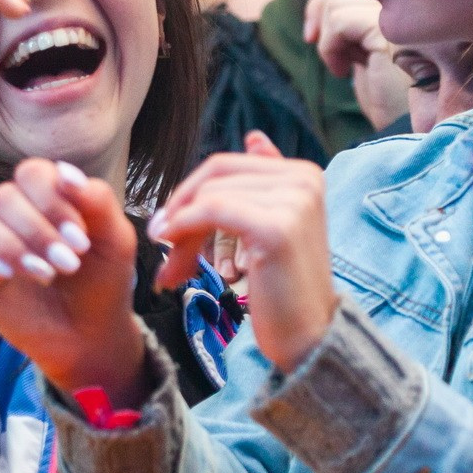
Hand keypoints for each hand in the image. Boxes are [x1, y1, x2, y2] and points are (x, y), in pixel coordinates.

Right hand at [0, 159, 148, 402]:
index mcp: (45, 194)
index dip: (53, 202)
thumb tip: (65, 172)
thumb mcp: (115, 239)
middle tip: (69, 265)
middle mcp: (12, 212)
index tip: (81, 240)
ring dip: (10, 246)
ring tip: (44, 274)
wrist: (91, 335)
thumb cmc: (103, 281)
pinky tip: (6, 274)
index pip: (32, 173)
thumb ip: (97, 201)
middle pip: (4, 196)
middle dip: (38, 231)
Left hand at [151, 132, 336, 372]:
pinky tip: (176, 259)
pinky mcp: (277, 226)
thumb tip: (254, 135)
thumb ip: (262, 182)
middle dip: (181, 210)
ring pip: (209, 195)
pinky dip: (185, 230)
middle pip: (214, 177)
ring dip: (181, 232)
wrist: (309, 336)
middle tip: (163, 247)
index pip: (225, 166)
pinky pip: (212, 210)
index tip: (169, 227)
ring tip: (176, 269)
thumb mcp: (273, 225)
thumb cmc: (284, 287)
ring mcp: (294, 200)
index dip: (189, 194)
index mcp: (303, 173)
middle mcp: (304, 179)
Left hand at [305, 0, 409, 124]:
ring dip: (328, 36)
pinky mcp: (390, 29)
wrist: (411, 126)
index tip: (313, 33)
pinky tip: (342, 71)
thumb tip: (321, 2)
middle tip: (313, 41)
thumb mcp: (366, 46)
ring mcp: (402, 10)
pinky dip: (330, 47)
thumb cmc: (392, 89)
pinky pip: (340, 21)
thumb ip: (354, 16)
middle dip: (319, 9)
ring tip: (342, 64)